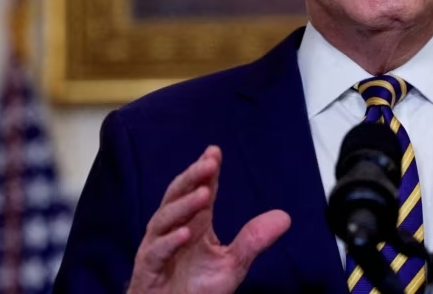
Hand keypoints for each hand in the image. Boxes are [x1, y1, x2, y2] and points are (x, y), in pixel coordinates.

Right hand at [127, 146, 291, 293]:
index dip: (205, 172)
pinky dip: (169, 242)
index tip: (215, 152)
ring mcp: (157, 249)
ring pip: (164, 219)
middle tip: (209, 163)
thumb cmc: (197, 290)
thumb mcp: (233, 264)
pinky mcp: (147, 271)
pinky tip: (186, 233)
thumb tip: (285, 217)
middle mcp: (172, 231)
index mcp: (194, 224)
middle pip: (177, 196)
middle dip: (192, 177)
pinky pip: (155, 252)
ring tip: (203, 193)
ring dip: (183, 205)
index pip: (199, 191)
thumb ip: (253, 240)